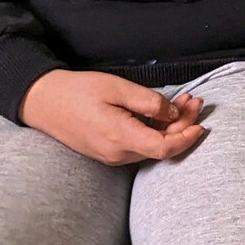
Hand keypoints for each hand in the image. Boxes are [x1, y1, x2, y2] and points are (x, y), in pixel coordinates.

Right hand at [18, 69, 205, 165]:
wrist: (42, 102)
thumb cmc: (77, 91)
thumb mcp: (117, 88)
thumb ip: (148, 102)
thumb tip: (174, 113)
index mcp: (120, 138)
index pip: (164, 148)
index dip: (186, 138)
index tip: (202, 123)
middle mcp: (117, 154)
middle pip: (161, 147)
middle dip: (183, 125)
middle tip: (194, 100)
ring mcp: (111, 156)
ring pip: (151, 146)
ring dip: (170, 127)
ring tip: (183, 101)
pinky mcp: (107, 152)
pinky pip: (138, 145)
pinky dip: (154, 131)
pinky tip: (161, 113)